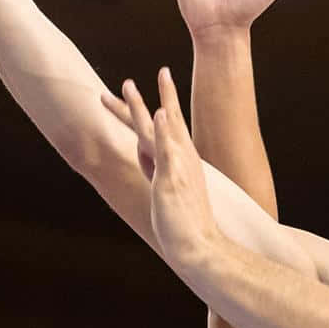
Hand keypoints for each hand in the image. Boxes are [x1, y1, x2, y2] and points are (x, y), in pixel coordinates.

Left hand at [100, 67, 223, 270]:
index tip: (148, 94)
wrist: (200, 246)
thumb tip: (145, 157)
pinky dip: (164, 130)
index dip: (158, 109)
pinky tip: (160, 112)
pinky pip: (167, 150)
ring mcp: (178, 167)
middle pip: (162, 121)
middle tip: (128, 80)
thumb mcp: (168, 193)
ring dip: (145, 105)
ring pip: (159, 129)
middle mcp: (182, 159)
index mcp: (182, 162)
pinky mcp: (174, 178)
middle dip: (149, 98)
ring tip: (128, 85)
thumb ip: (157, 171)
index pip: (166, 130)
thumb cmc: (187, 225)